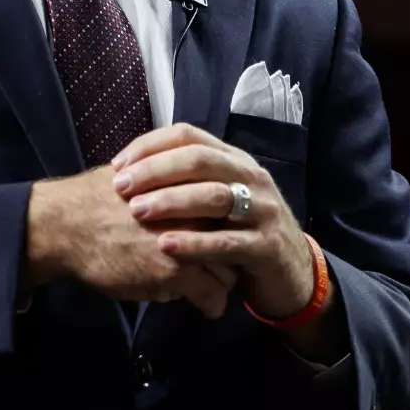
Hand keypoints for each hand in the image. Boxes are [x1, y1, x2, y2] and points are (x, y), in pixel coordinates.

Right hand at [26, 164, 238, 317]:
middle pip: (233, 236)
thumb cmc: (90, 201)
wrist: (64, 225)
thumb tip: (170, 191)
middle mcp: (194, 208)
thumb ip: (162, 185)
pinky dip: (212, 304)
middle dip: (229, 253)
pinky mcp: (179, 271)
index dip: (222, 224)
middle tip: (221, 266)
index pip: (226, 205)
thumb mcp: (133, 179)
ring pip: (228, 267)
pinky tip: (208, 309)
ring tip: (212, 289)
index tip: (217, 238)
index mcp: (185, 184)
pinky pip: (212, 293)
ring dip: (222, 281)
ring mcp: (189, 239)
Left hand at [111, 123, 313, 318]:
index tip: (118, 165)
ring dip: (171, 201)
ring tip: (137, 211)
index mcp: (233, 160)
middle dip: (155, 170)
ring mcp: (263, 210)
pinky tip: (164, 245)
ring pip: (214, 196)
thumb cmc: (239, 232)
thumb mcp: (217, 199)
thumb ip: (186, 181)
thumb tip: (130, 170)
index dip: (150, 146)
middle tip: (121, 187)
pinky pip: (227, 241)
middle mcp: (250, 177)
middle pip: (199, 160)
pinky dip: (194, 242)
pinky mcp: (267, 246)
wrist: (291, 274)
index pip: (188, 135)